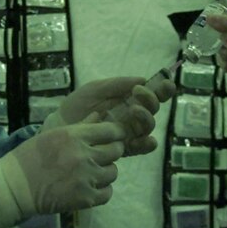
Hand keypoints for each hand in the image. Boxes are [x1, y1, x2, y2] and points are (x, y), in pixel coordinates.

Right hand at [0, 118, 126, 227]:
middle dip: (111, 152)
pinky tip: (91, 187)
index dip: (116, 133)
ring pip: (113, 172)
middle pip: (116, 151)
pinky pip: (108, 193)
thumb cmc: (30, 157)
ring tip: (92, 173)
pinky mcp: (85, 198)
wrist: (14, 187)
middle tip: (101, 156)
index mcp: (75, 136)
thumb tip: (100, 116)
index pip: (112, 130)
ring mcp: (86, 178)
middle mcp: (84, 155)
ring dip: (105, 172)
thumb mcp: (53, 135)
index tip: (113, 137)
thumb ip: (81, 126)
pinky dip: (102, 190)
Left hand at [44, 76, 175, 155]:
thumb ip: (117, 84)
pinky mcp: (124, 148)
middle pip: (153, 109)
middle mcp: (133, 116)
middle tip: (138, 93)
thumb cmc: (79, 104)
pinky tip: (146, 140)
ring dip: (146, 118)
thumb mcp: (96, 88)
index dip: (163, 89)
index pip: (153, 94)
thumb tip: (143, 79)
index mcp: (130, 99)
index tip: (165, 82)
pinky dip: (147, 144)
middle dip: (150, 100)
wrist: (61, 124)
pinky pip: (141, 147)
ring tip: (134, 110)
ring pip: (148, 127)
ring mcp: (130, 132)